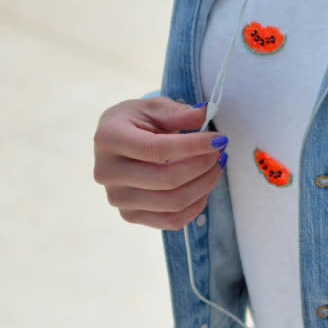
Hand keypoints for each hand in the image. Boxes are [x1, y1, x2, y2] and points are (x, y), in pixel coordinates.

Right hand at [93, 97, 226, 229]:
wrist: (117, 143)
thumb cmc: (137, 121)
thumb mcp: (154, 107)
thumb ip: (178, 112)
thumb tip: (204, 114)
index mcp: (109, 139)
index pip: (156, 149)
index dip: (193, 146)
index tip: (219, 139)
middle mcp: (107, 173)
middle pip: (166, 180)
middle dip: (203, 166)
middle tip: (220, 152)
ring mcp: (118, 198)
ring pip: (172, 203)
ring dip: (204, 185)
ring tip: (216, 166)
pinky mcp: (130, 215)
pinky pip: (172, 221)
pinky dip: (196, 205)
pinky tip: (203, 186)